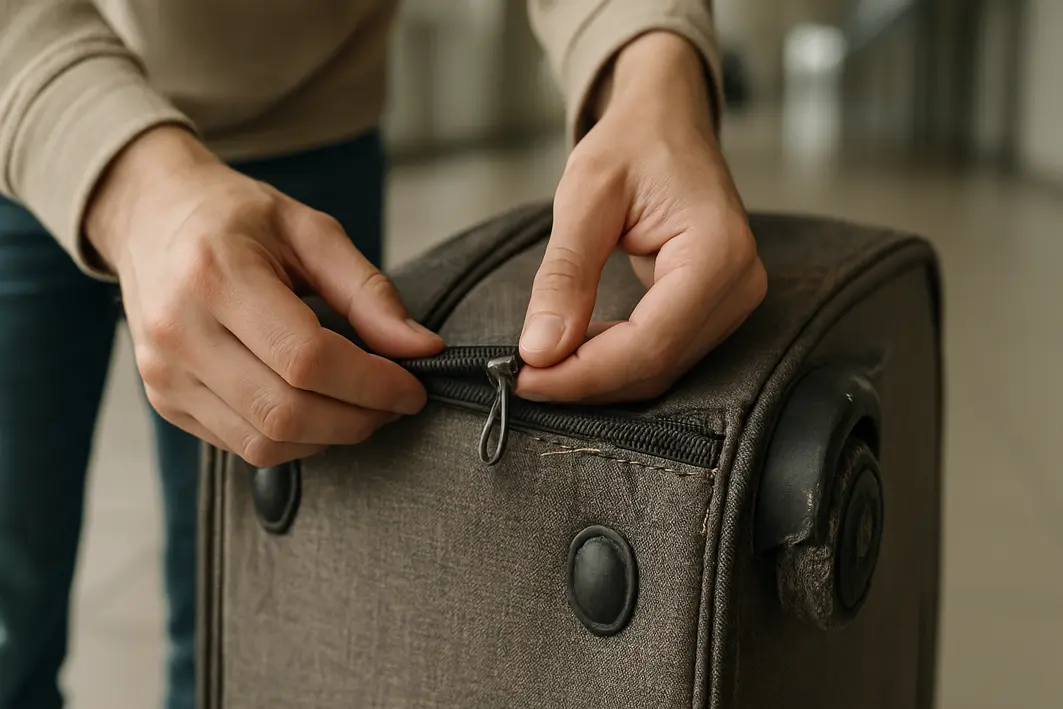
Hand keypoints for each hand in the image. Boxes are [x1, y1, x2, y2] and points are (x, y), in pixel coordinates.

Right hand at [86, 127, 442, 466]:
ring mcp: (164, 373)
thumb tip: (422, 348)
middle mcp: (179, 331)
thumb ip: (369, 292)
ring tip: (362, 406)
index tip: (412, 385)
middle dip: (359, 417)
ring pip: (265, 442)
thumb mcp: (311, 231)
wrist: (151, 217)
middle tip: (394, 400)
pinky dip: (295, 439)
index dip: (372, 384)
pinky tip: (318, 408)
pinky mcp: (165, 401)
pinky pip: (243, 446)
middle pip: (286, 411)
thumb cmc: (236, 219)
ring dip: (331, 436)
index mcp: (216, 274)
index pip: (306, 359)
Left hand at [516, 32, 766, 403]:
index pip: (649, 344)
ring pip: (660, 369)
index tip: (523, 377)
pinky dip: (614, 361)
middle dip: (584, 380)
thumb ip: (564, 275)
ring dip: (597, 377)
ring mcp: (734, 300)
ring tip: (540, 364)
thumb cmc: (634, 141)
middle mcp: (739, 285)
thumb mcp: (585, 196)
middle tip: (520, 376)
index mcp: (717, 253)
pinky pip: (663, 353)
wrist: (667, 119)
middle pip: (656, 366)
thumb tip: (539, 350)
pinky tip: (574, 350)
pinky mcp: (715, 307)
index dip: (583, 373)